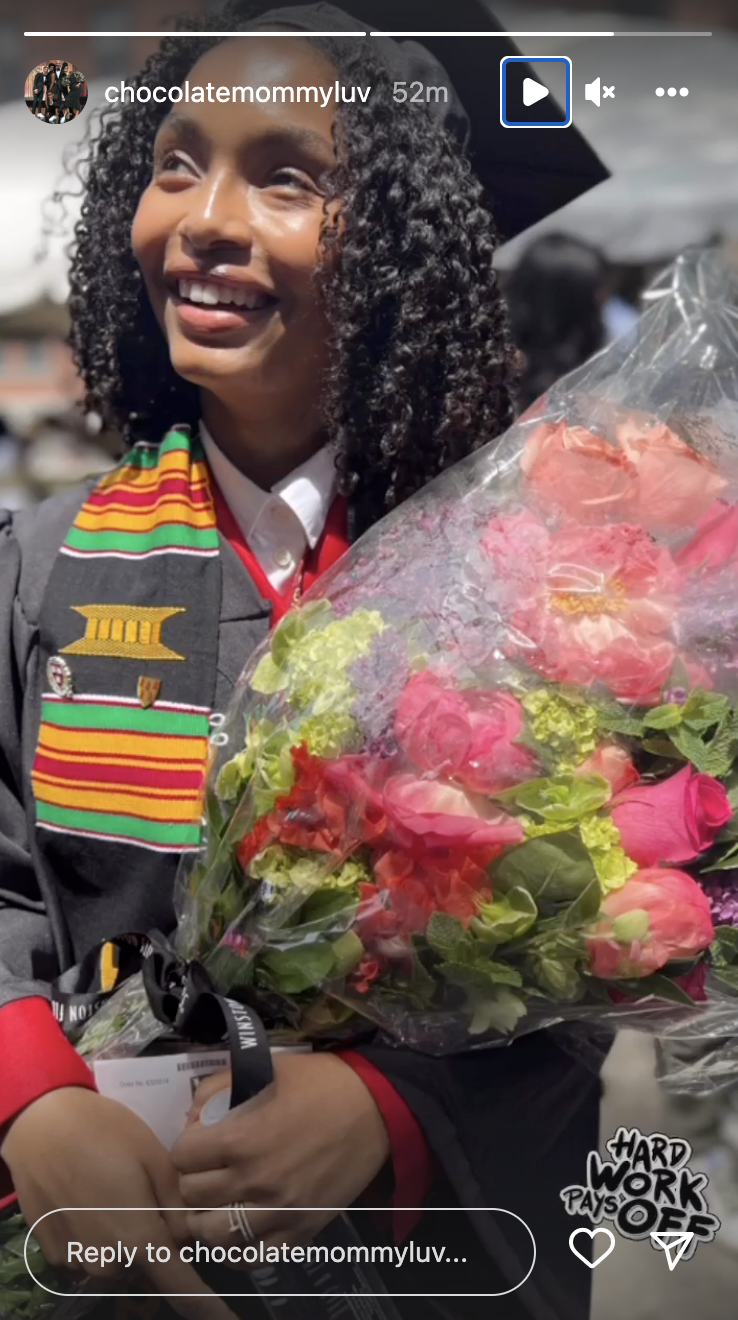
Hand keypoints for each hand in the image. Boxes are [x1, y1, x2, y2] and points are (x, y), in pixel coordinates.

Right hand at [1, 1087, 235, 1319]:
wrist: (40, 1123)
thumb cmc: (105, 1132)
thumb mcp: (155, 1159)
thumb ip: (178, 1207)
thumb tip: (189, 1240)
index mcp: (141, 1238)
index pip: (182, 1288)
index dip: (207, 1307)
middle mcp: (109, 1262)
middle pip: (149, 1269)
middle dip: (160, 1249)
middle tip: (152, 1200)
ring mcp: (78, 1262)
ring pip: (120, 1263)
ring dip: (128, 1244)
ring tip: (119, 1193)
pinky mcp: (55, 1254)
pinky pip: (92, 1256)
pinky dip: (101, 1239)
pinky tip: (93, 1200)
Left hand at [173, 1052, 390, 1253]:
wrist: (375, 1108)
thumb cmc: (319, 1083)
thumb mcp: (265, 1070)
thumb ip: (219, 1087)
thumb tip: (192, 1118)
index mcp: (242, 1138)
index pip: (181, 1157)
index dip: (185, 1146)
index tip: (198, 1142)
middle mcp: (255, 1180)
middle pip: (192, 1197)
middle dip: (192, 1179)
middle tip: (206, 1170)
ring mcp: (279, 1211)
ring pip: (214, 1236)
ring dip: (208, 1218)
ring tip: (217, 1204)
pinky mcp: (301, 1230)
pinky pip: (254, 1258)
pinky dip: (238, 1249)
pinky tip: (239, 1230)